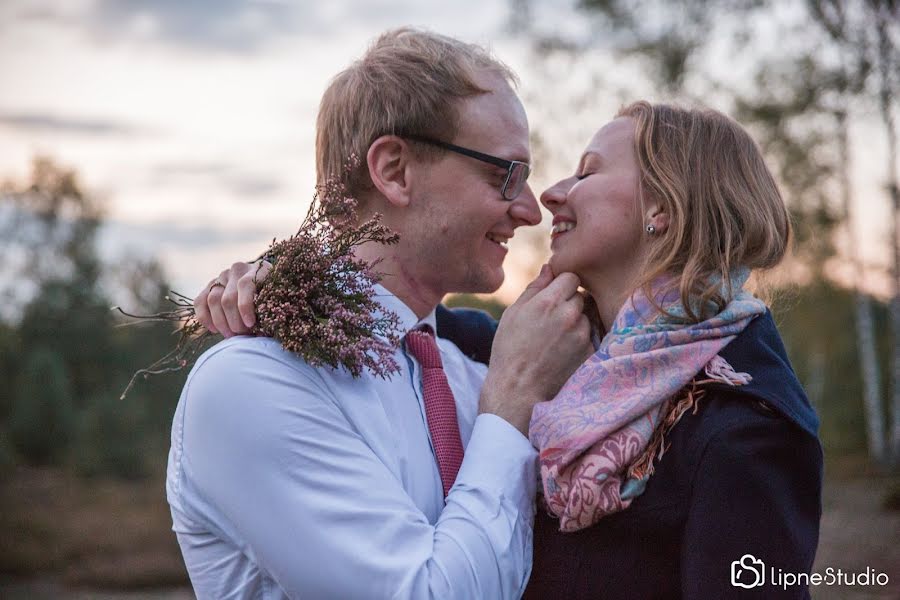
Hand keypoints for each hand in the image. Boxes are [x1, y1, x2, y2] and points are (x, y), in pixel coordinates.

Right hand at [194, 260, 271, 336]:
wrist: (263, 288)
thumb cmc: (275, 300)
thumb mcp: (278, 302)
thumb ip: (271, 311)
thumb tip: (263, 330)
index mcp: (259, 269)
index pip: (245, 284)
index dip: (245, 306)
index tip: (250, 324)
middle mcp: (238, 269)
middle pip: (228, 297)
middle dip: (234, 321)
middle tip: (241, 335)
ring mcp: (222, 276)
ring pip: (213, 300)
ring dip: (221, 322)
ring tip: (231, 336)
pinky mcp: (210, 285)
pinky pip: (200, 301)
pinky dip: (205, 318)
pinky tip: (214, 330)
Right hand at [479, 264, 592, 435]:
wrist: (518, 389)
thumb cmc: (509, 350)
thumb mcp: (513, 314)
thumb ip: (534, 288)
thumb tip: (549, 268)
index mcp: (548, 301)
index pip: (571, 276)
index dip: (562, 285)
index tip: (553, 296)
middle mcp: (569, 314)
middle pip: (580, 296)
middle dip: (569, 303)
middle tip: (552, 320)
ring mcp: (582, 334)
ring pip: (587, 316)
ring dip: (576, 321)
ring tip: (557, 338)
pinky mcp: (590, 351)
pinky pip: (591, 335)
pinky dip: (581, 339)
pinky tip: (563, 351)